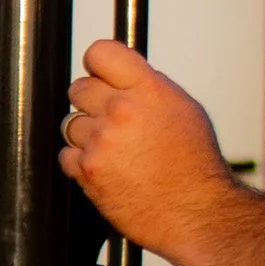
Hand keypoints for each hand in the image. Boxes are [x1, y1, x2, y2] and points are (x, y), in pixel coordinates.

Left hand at [61, 41, 237, 257]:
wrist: (197, 212)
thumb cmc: (195, 163)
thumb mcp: (183, 109)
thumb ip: (147, 88)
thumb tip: (119, 74)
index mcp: (148, 90)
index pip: (100, 53)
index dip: (98, 65)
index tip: (101, 76)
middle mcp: (121, 111)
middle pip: (78, 88)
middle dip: (91, 101)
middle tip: (112, 119)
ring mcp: (101, 141)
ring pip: (71, 123)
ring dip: (88, 135)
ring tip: (119, 151)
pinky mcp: (87, 170)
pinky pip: (67, 155)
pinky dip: (82, 162)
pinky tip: (109, 169)